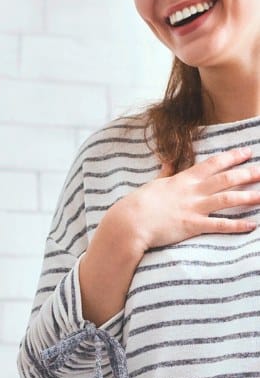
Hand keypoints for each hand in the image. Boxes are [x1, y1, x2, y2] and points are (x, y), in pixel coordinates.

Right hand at [112, 147, 259, 252]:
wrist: (130, 222)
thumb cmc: (138, 204)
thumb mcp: (154, 184)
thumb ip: (165, 173)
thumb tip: (168, 161)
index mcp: (184, 180)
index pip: (213, 164)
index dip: (232, 157)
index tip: (247, 152)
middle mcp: (192, 191)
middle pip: (225, 179)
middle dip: (247, 174)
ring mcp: (193, 208)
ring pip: (226, 199)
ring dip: (247, 196)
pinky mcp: (192, 226)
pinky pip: (218, 225)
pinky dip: (236, 225)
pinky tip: (251, 225)